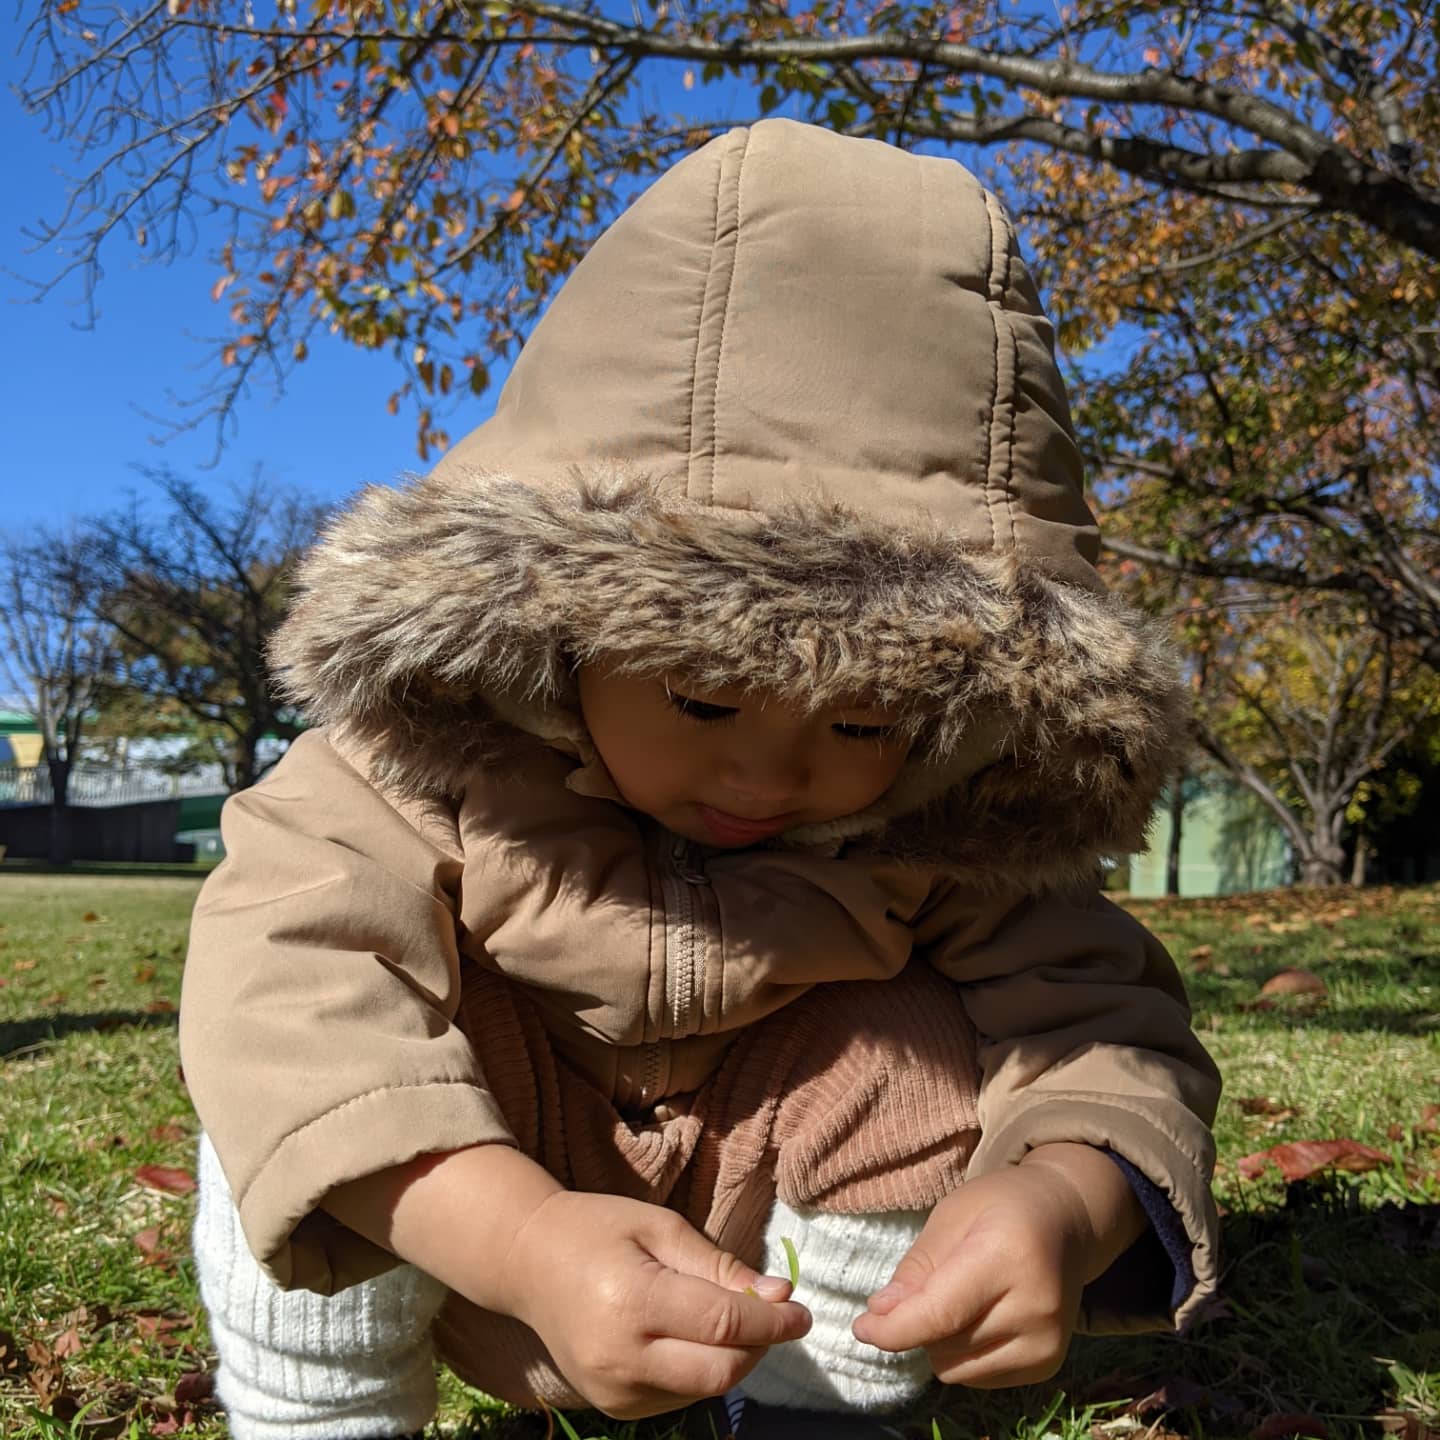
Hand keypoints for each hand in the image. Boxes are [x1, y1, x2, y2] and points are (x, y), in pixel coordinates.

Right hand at [499, 1190, 811, 1417]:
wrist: (526, 1262)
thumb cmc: (596, 1229)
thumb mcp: (659, 1226)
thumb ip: (718, 1265)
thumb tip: (778, 1294)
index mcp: (633, 1303)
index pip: (724, 1326)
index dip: (774, 1322)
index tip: (804, 1311)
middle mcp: (621, 1359)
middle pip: (720, 1372)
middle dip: (760, 1346)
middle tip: (774, 1313)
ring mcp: (613, 1391)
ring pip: (703, 1390)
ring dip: (732, 1360)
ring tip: (728, 1318)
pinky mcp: (612, 1408)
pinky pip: (678, 1398)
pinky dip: (700, 1371)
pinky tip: (692, 1338)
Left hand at [851, 1144, 1145, 1387]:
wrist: (1066, 1221)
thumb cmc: (1000, 1207)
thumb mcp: (951, 1215)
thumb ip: (917, 1267)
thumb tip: (881, 1315)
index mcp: (1008, 1255)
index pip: (940, 1313)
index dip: (893, 1329)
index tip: (861, 1327)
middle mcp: (1035, 1306)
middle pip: (944, 1344)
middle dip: (916, 1324)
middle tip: (927, 1285)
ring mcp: (1048, 1341)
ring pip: (957, 1370)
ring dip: (939, 1342)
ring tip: (959, 1297)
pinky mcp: (1048, 1364)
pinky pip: (978, 1379)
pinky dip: (963, 1354)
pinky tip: (979, 1316)